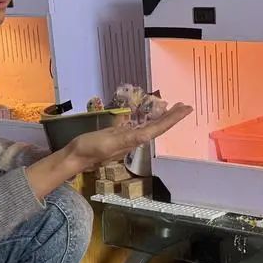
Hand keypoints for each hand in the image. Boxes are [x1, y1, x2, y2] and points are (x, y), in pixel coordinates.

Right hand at [65, 103, 192, 171]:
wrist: (76, 156)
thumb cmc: (90, 148)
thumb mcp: (109, 142)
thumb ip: (125, 138)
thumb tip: (146, 136)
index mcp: (135, 140)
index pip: (159, 128)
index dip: (173, 119)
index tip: (186, 109)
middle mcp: (135, 139)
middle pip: (159, 126)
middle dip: (173, 117)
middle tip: (186, 105)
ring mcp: (128, 138)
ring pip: (151, 125)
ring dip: (164, 117)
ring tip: (174, 107)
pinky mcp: (121, 135)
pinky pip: (140, 125)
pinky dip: (148, 118)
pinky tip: (150, 114)